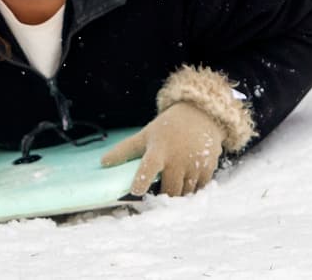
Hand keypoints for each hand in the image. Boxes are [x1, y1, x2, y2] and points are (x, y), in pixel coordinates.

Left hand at [100, 103, 224, 196]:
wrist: (201, 114)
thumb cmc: (168, 127)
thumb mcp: (146, 135)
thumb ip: (125, 150)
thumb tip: (102, 163)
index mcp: (159, 149)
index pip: (148, 167)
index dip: (142, 180)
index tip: (136, 191)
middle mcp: (178, 158)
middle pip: (169, 190)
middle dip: (163, 197)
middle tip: (158, 197)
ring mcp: (195, 163)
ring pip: (185, 193)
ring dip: (178, 195)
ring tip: (174, 187)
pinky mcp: (209, 167)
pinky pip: (199, 189)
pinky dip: (192, 190)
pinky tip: (188, 180)